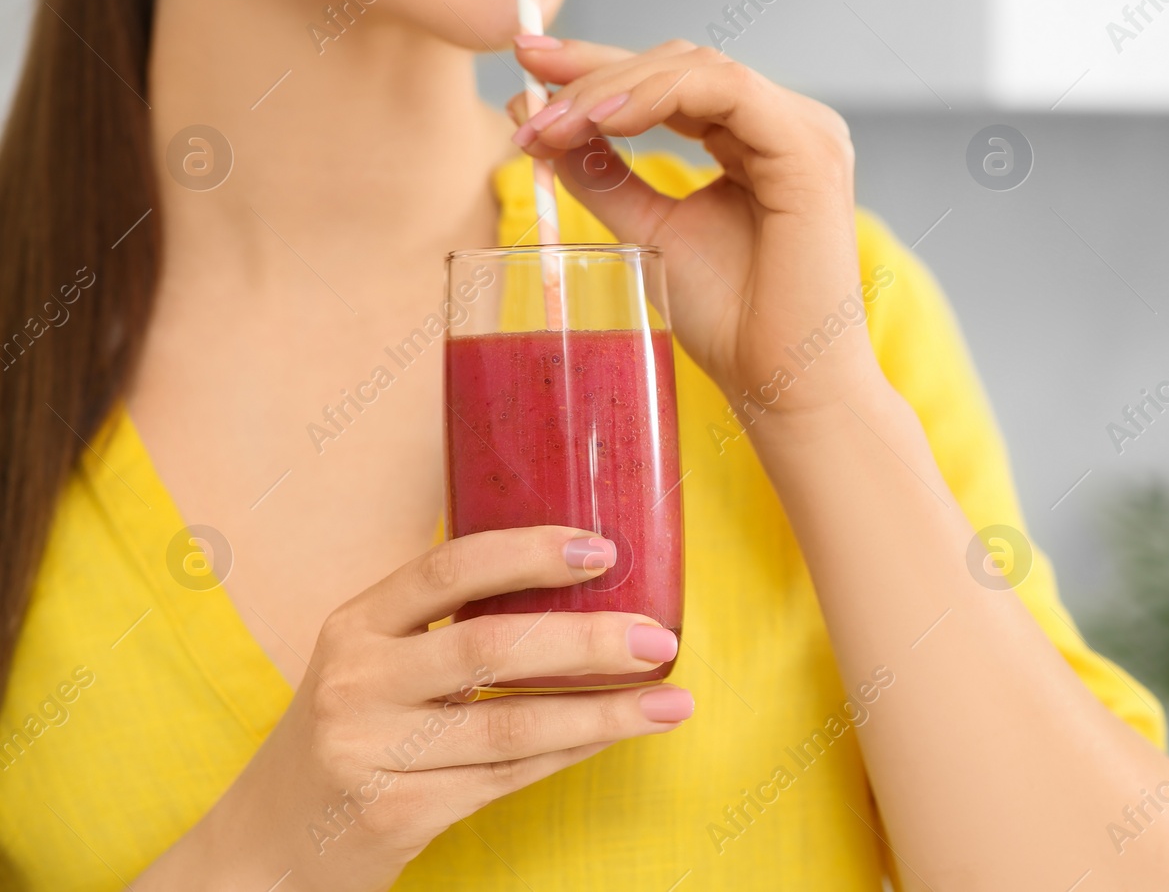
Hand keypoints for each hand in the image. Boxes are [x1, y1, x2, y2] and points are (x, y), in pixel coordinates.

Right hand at [135, 526, 691, 891]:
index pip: (448, 568)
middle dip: (588, 639)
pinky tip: (617, 733)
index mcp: (355, 626)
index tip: (603, 549)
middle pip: (491, 649)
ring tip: (671, 699)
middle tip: (659, 636)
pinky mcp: (398, 814)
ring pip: (512, 726)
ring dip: (604, 712)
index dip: (529, 553)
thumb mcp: (368, 665)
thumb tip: (570, 583)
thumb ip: (440, 626)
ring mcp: (374, 754)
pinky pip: (507, 777)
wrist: (265, 849)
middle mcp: (359, 683)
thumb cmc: (346, 738)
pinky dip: (571, 752)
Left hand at [508, 37, 885, 417]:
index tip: (527, 65)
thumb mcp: (648, 233)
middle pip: (679, 64)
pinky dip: (657, 94)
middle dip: (594, 71)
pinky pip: (725, 89)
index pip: (672, 83)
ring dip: (612, 86)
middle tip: (526, 96)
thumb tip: (537, 127)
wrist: (781, 383)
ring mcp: (805, 131)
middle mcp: (786, 126)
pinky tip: (602, 118)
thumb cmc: (731, 323)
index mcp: (757, 142)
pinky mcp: (809, 147)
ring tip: (552, 122)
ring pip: (696, 67)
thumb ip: (604, 176)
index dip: (597, 66)